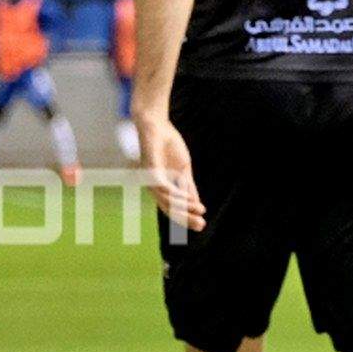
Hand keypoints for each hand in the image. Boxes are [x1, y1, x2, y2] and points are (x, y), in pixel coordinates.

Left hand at [136, 111, 205, 231]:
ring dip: (184, 207)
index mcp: (162, 187)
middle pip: (169, 208)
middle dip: (186, 218)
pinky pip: (163, 187)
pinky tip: (188, 199)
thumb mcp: (183, 170)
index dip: (187, 217)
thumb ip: (188, 186)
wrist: (157, 126)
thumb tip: (197, 205)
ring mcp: (150, 180)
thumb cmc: (168, 146)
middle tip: (202, 225)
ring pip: (166, 200)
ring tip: (199, 210)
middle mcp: (154, 187)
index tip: (202, 224)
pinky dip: (176, 194)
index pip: (173, 207)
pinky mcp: (150, 170)